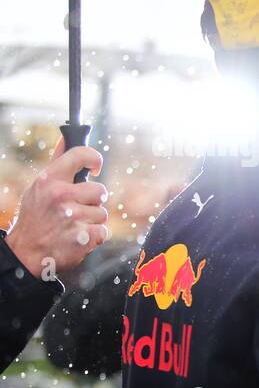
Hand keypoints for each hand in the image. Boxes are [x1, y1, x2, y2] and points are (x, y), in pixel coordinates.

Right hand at [4, 136, 108, 277]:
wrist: (26, 252)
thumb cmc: (36, 216)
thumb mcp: (39, 187)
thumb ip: (58, 163)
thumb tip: (67, 136)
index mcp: (49, 180)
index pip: (80, 154)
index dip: (94, 158)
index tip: (96, 168)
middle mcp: (61, 196)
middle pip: (100, 191)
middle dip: (92, 201)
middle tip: (75, 209)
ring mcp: (72, 217)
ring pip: (102, 213)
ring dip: (92, 221)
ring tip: (72, 225)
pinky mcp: (83, 236)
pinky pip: (103, 231)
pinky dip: (94, 236)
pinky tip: (77, 237)